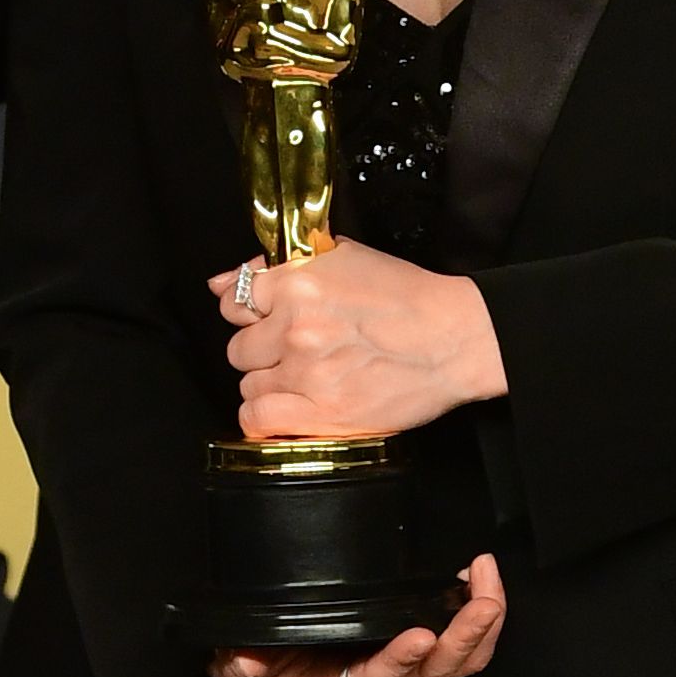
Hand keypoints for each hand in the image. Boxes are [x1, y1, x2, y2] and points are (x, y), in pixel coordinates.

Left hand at [210, 241, 507, 441]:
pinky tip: (287, 407)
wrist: (455, 338)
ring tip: (305, 378)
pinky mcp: (323, 412)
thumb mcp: (344, 258)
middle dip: (262, 349)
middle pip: (239, 347)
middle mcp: (296, 326)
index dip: (250, 312)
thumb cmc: (408, 298)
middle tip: (295, 350)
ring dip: (270, 382)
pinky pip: (258, 418)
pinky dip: (264, 416)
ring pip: (249, 383)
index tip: (266, 320)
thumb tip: (220, 282)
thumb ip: (281, 266)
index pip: (235, 300)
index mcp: (299, 282)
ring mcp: (307, 371)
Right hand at [212, 554, 508, 676]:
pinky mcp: (412, 651)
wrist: (268, 676)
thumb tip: (245, 661)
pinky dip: (474, 616)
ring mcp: (404, 667)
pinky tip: (476, 581)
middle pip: (440, 669)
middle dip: (468, 634)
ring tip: (486, 577)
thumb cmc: (264, 671)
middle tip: (482, 596)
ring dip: (482, 623)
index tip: (419, 635)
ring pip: (460, 660)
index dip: (401, 661)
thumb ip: (244, 665)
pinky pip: (457, 644)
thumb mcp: (243, 669)